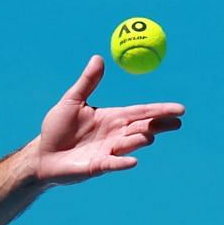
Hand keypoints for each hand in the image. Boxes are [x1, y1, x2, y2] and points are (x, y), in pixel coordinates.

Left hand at [33, 55, 183, 186]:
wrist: (43, 154)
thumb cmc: (57, 128)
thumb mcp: (72, 101)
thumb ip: (87, 82)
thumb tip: (98, 57)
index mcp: (113, 117)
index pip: (142, 112)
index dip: (160, 110)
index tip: (180, 109)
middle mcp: (115, 135)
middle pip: (144, 128)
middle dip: (160, 125)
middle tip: (177, 122)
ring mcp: (108, 151)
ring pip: (131, 144)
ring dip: (140, 139)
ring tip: (147, 134)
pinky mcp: (97, 166)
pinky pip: (112, 164)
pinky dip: (122, 162)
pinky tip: (132, 160)